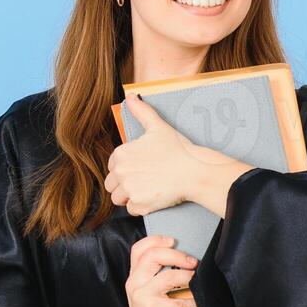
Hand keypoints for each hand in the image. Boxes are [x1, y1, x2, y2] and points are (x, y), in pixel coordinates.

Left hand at [105, 94, 205, 215]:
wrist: (195, 171)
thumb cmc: (178, 149)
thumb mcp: (158, 126)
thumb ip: (141, 112)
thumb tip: (130, 96)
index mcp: (120, 154)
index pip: (112, 167)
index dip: (126, 168)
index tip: (141, 167)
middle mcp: (120, 172)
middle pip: (112, 185)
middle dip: (124, 184)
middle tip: (145, 179)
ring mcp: (129, 190)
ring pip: (119, 198)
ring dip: (130, 196)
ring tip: (148, 188)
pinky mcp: (139, 205)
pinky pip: (131, 210)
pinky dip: (141, 206)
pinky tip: (154, 197)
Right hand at [122, 234, 197, 306]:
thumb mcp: (151, 293)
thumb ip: (159, 276)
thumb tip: (187, 260)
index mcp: (134, 276)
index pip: (139, 249)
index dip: (156, 240)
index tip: (174, 240)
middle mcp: (134, 283)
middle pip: (153, 256)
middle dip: (177, 255)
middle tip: (193, 262)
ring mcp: (142, 297)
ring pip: (168, 277)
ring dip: (189, 278)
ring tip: (198, 281)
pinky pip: (178, 302)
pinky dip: (192, 302)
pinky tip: (197, 304)